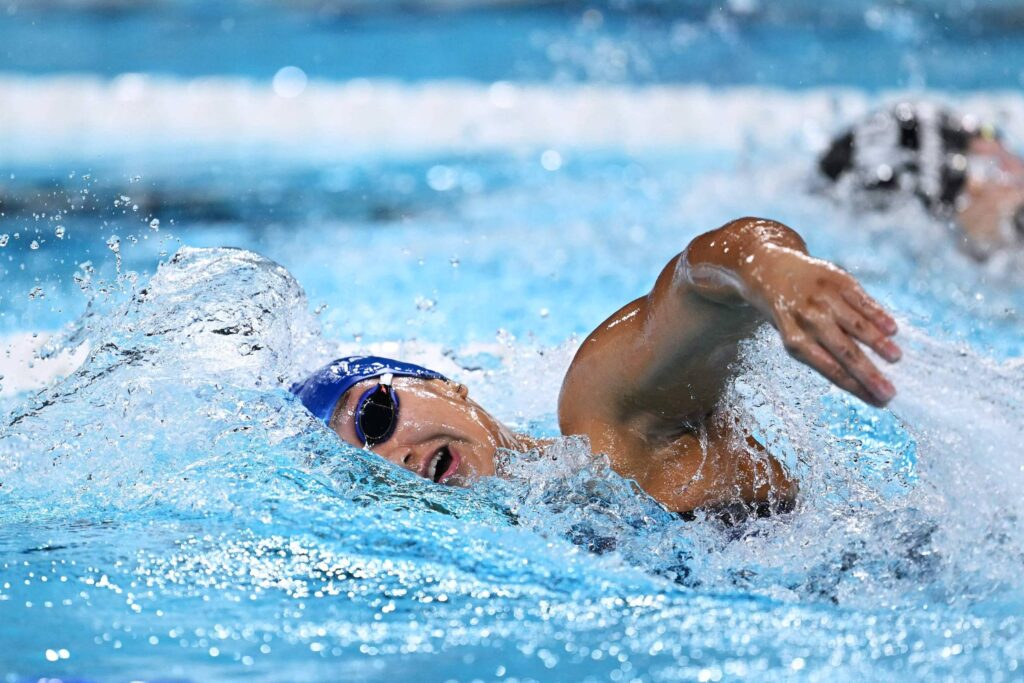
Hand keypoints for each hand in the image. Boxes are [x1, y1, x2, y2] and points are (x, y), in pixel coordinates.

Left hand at [745, 246, 900, 406]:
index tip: (877, 402)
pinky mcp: (836, 280)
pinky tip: (893, 329)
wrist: (771, 270)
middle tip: (890, 392)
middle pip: (844, 351)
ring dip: (877, 342)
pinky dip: (877, 315)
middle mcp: (809, 320)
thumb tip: (863, 379)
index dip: (855, 386)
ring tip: (896, 358)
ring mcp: (823, 299)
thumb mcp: (795, 336)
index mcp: (796, 341)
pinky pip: (861, 300)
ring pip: (855, 325)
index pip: (830, 369)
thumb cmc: (790, 315)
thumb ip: (824, 353)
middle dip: (868, 374)